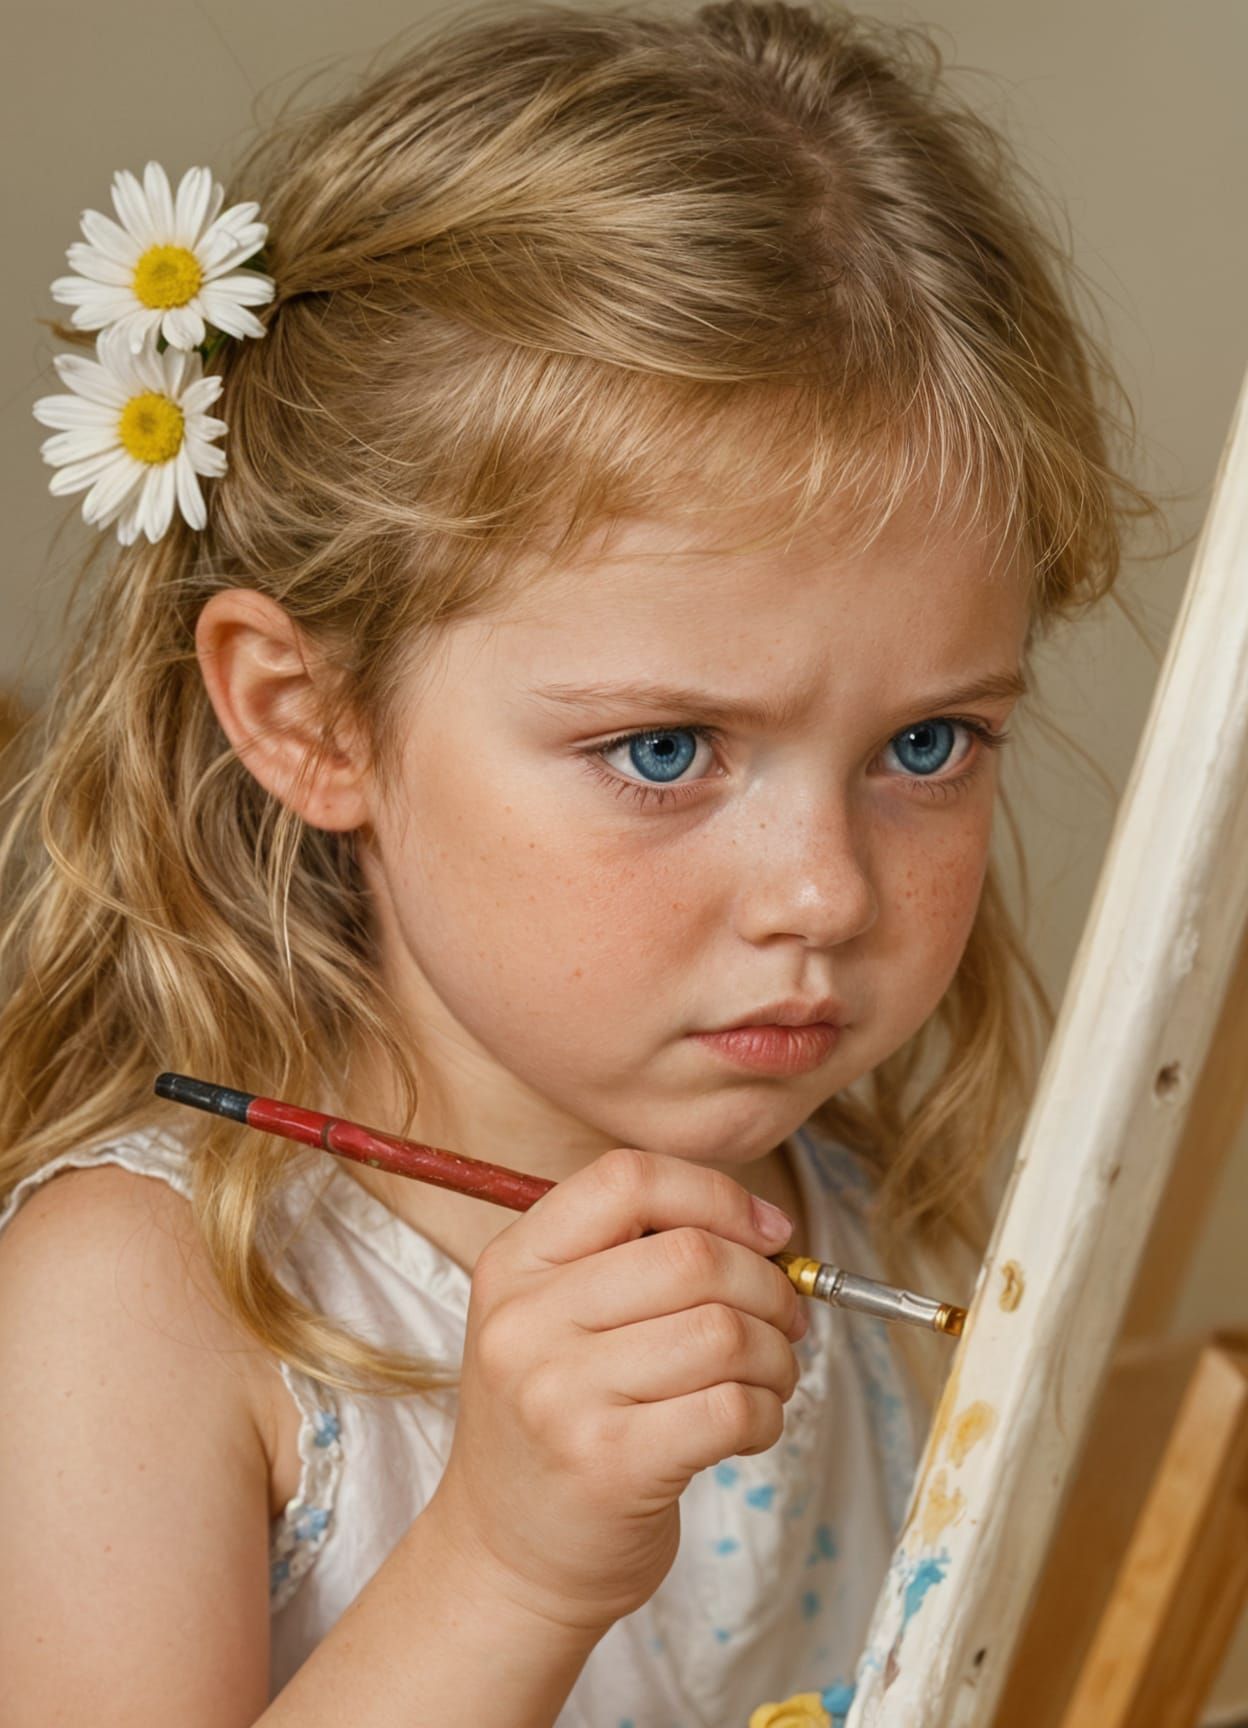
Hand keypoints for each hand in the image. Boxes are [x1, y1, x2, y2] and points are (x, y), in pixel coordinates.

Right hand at [424, 1146, 808, 1635]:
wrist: (505, 1558)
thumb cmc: (558, 1424)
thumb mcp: (555, 1320)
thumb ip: (632, 1258)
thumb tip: (763, 1226)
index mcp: (514, 1265)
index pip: (627, 1179)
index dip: (715, 1195)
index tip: (766, 1233)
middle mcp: (525, 1323)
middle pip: (692, 1256)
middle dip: (768, 1286)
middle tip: (785, 1319)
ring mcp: (561, 1395)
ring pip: (724, 1332)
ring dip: (776, 1355)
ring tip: (769, 1376)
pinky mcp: (609, 1466)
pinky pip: (731, 1408)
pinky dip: (767, 1413)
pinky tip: (750, 1425)